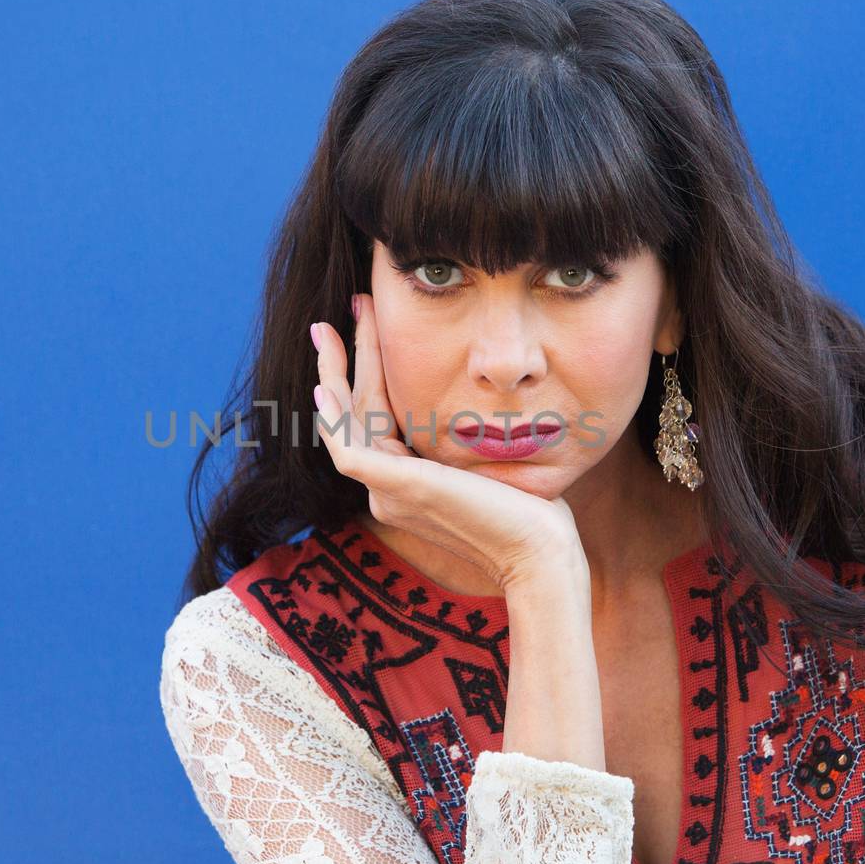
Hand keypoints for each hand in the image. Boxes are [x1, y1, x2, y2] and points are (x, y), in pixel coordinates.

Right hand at [310, 293, 585, 595]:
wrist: (538, 554)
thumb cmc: (531, 514)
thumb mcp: (489, 464)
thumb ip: (465, 442)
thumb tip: (475, 403)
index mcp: (407, 486)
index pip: (377, 418)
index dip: (368, 370)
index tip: (369, 326)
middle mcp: (388, 492)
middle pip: (357, 411)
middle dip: (349, 357)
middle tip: (347, 309)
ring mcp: (386, 494)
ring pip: (350, 420)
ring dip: (341, 368)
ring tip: (340, 324)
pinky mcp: (393, 489)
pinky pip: (346, 447)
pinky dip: (332, 415)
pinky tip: (326, 382)